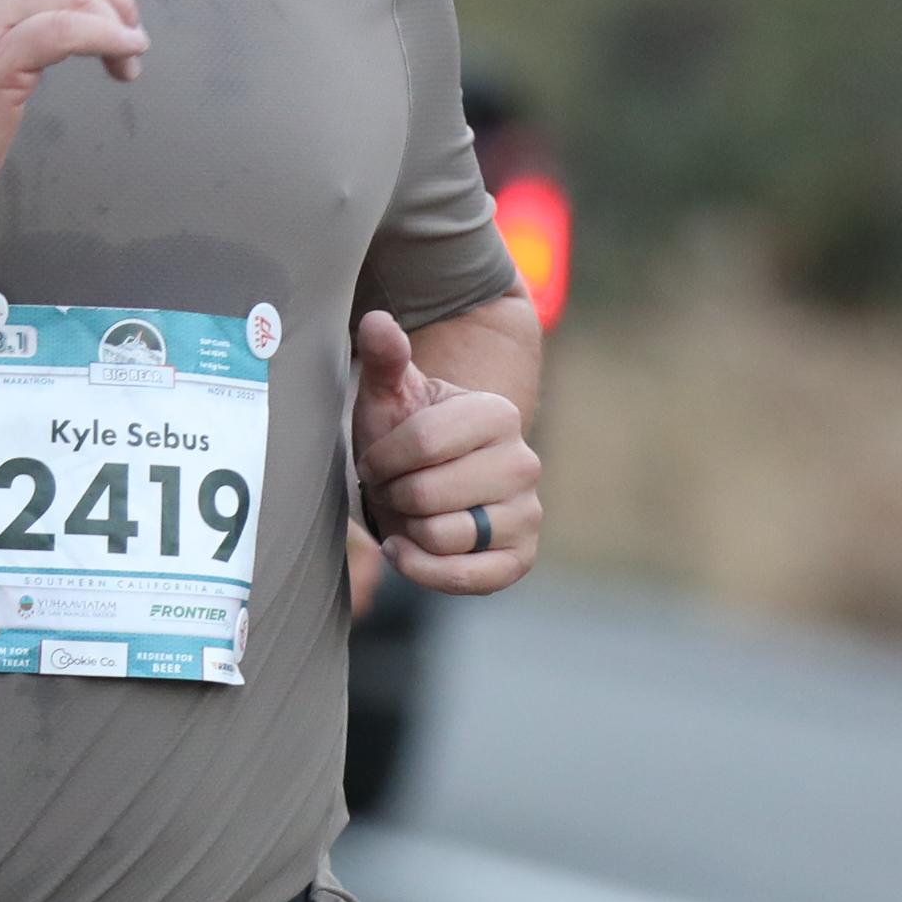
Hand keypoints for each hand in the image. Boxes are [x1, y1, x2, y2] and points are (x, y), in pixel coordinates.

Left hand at [352, 308, 540, 595]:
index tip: (374, 460)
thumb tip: (376, 322)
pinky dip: (423, 570)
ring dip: (406, 530)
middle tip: (390, 489)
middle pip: (426, 493)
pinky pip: (466, 578)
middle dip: (392, 495)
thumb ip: (385, 358)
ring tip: (405, 513)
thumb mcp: (391, 395)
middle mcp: (525, 462)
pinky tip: (405, 551)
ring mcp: (528, 513)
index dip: (381, 458)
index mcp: (497, 414)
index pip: (422, 442)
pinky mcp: (520, 559)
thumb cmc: (404, 436)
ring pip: (442, 536)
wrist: (429, 483)